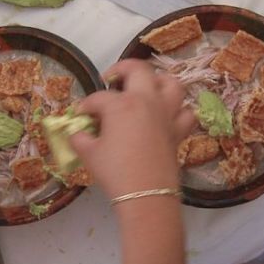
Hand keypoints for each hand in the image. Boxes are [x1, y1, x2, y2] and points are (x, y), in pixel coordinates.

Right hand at [71, 60, 195, 201]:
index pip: (99, 97)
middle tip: (112, 79)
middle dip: (123, 69)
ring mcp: (167, 114)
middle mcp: (147, 101)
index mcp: (121, 104)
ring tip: (146, 89)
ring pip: (171, 83)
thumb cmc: (115, 171)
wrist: (146, 194)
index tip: (80, 115)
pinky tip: (167, 116)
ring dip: (158, 82)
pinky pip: (185, 113)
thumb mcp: (89, 154)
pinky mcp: (179, 130)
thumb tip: (77, 132)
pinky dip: (178, 111)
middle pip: (139, 69)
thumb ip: (79, 138)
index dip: (86, 105)